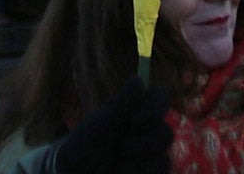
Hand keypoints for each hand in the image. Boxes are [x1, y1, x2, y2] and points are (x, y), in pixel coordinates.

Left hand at [53, 78, 171, 173]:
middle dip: (140, 145)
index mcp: (137, 110)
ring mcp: (152, 155)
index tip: (134, 120)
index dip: (155, 107)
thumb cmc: (85, 144)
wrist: (76, 172)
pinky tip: (121, 173)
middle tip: (119, 148)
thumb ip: (120, 105)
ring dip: (137, 166)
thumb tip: (138, 80)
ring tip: (116, 166)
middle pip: (166, 134)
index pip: (160, 96)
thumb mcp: (99, 124)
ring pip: (164, 160)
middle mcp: (148, 130)